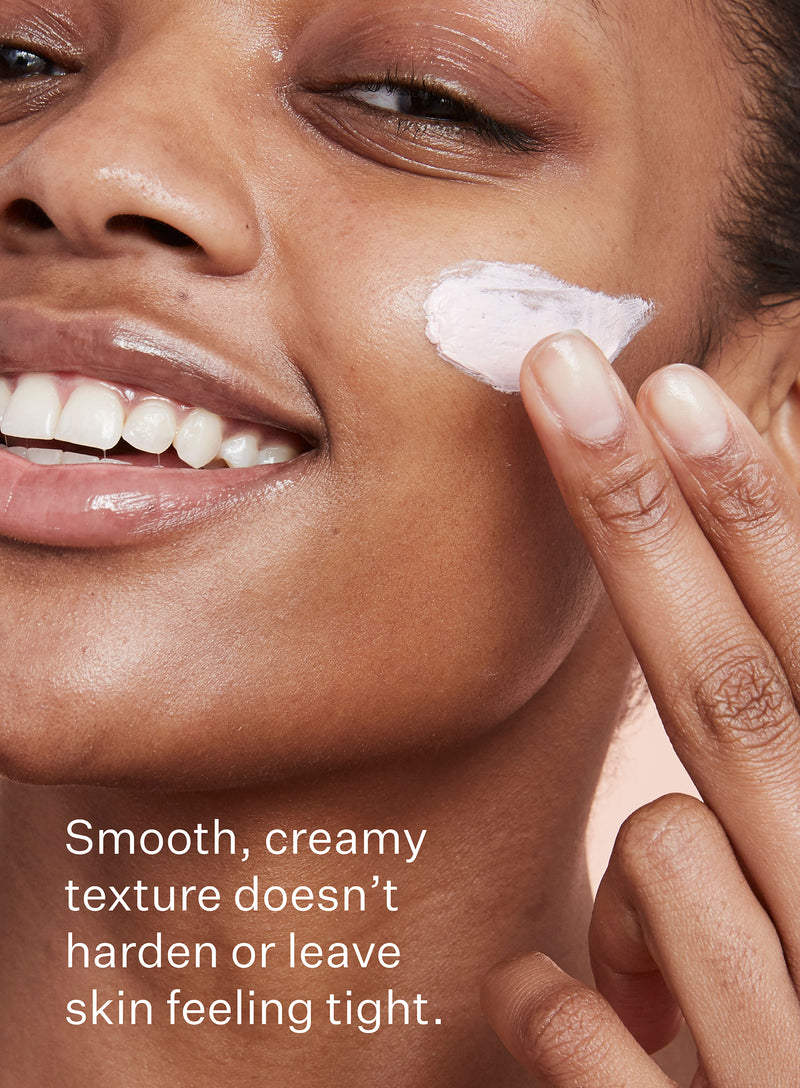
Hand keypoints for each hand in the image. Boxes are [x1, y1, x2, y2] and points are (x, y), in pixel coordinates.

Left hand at [482, 332, 799, 1084]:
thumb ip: (782, 786)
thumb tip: (695, 714)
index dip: (751, 512)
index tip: (669, 393)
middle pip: (736, 690)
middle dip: (644, 521)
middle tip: (562, 377)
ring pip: (657, 857)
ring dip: (629, 896)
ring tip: (668, 978)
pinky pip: (568, 1022)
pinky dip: (550, 1006)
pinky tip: (563, 1030)